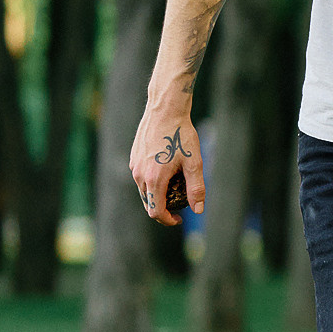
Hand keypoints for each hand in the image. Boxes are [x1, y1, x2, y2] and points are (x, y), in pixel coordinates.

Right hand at [130, 103, 203, 225]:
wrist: (165, 111)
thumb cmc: (181, 135)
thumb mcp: (194, 163)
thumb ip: (196, 188)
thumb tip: (198, 210)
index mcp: (153, 179)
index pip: (155, 211)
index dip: (168, 220)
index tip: (179, 219)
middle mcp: (139, 175)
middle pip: (148, 202)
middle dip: (163, 209)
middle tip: (180, 206)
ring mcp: (134, 166)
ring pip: (144, 190)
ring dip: (158, 195)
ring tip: (176, 188)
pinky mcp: (134, 157)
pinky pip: (141, 177)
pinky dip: (152, 182)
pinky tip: (167, 172)